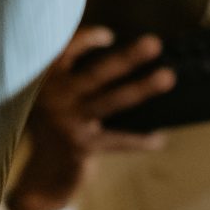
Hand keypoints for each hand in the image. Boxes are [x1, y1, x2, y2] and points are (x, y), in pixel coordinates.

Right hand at [7, 28, 174, 209]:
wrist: (42, 173)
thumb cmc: (58, 126)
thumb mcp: (57, 97)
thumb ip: (78, 77)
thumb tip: (128, 56)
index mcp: (45, 81)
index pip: (65, 52)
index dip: (86, 40)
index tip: (110, 36)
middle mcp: (53, 98)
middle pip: (96, 74)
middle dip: (127, 58)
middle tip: (154, 43)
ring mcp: (67, 123)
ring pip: (112, 101)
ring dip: (142, 88)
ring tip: (167, 77)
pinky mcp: (80, 146)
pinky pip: (117, 140)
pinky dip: (139, 140)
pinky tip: (158, 138)